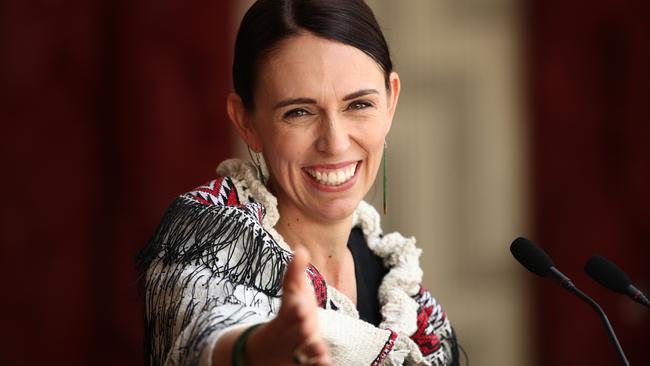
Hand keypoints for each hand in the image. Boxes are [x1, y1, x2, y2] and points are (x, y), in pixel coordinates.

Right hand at [247, 247, 332, 364]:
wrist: (265, 353)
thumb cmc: (287, 317)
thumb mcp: (292, 293)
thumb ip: (295, 272)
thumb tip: (301, 249)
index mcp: (288, 316)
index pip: (290, 312)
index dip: (296, 310)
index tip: (301, 308)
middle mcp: (292, 336)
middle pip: (297, 334)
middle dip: (303, 332)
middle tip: (310, 330)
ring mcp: (297, 353)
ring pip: (303, 355)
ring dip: (312, 354)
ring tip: (322, 355)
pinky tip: (328, 365)